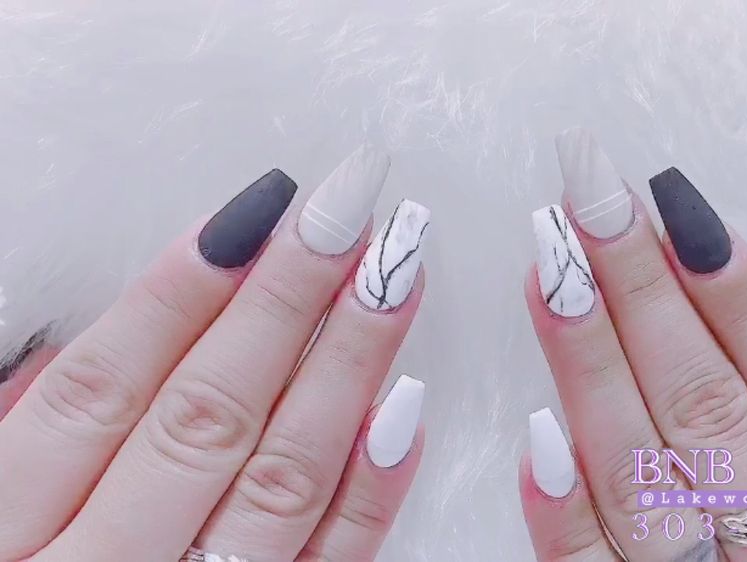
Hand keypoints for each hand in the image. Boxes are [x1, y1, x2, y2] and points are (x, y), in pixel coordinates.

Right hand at [0, 145, 429, 561]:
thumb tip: (76, 350)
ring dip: (348, 368)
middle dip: (288, 302)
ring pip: (279, 480)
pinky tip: (407, 409)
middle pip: (204, 416)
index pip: (100, 389)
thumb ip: (23, 438)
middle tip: (355, 212)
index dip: (179, 291)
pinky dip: (369, 492)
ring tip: (399, 276)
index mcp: (5, 536)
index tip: (258, 208)